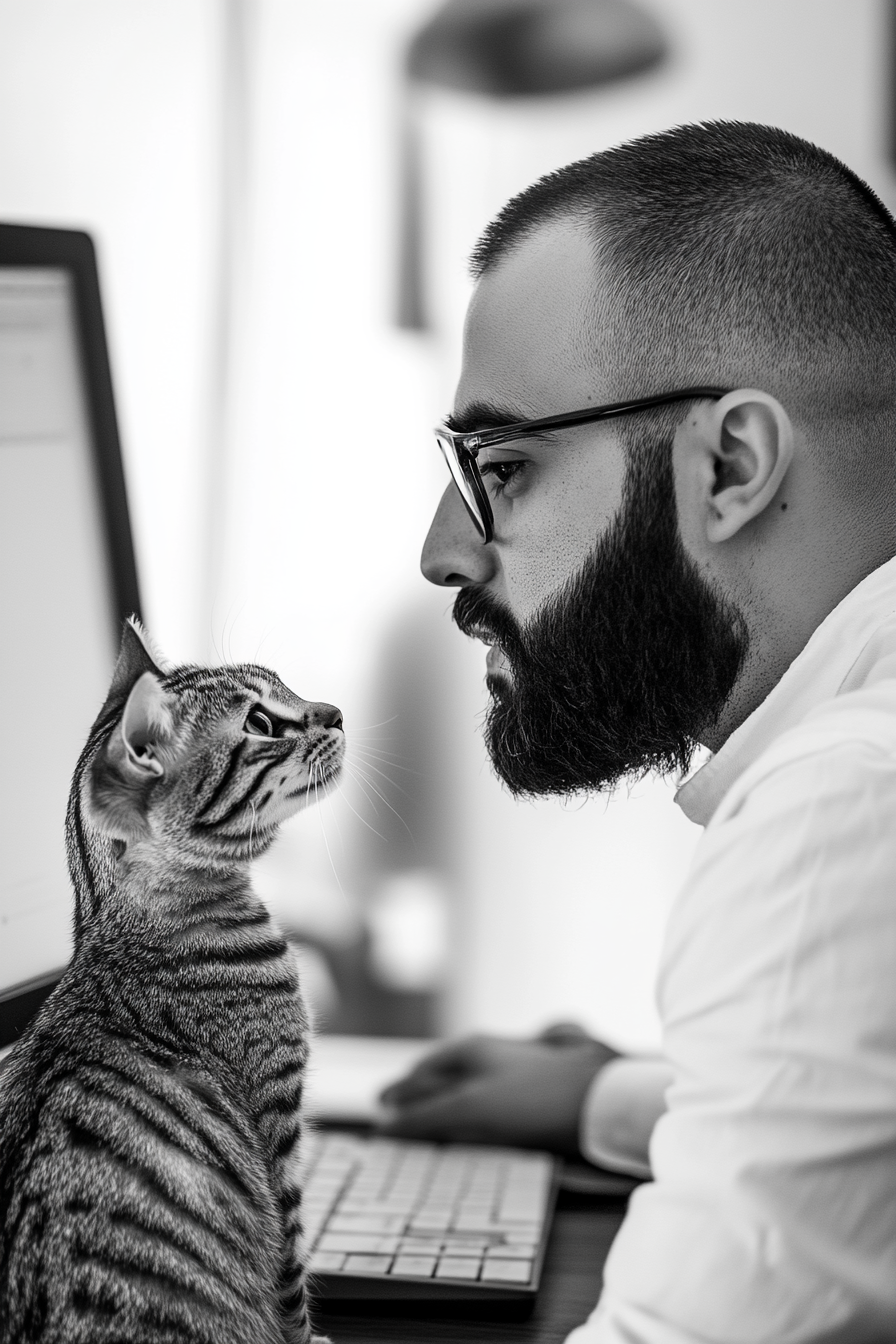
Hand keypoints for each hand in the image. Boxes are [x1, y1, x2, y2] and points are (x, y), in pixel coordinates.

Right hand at [377, 1027, 617, 1158]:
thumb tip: (386, 1126)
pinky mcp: (541, 1084)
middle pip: (446, 1071)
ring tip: (433, 1115)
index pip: (423, 1072)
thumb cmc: (534, 1101)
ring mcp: (518, 1064)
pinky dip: (476, 1101)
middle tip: (396, 1110)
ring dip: (447, 1095)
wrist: (602, 1099)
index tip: (381, 1107)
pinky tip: (482, 1115)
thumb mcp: (472, 1109)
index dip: (400, 1092)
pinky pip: (496, 1090)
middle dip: (420, 1090)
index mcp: (472, 1049)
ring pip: (471, 1078)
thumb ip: (428, 1116)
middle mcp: (493, 1050)